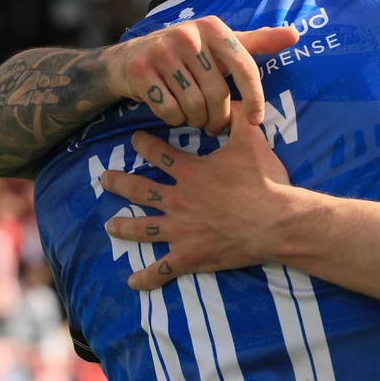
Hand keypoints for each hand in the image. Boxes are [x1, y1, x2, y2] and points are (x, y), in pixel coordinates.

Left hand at [101, 121, 291, 290]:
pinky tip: (132, 282)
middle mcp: (179, 200)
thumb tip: (233, 98)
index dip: (144, 144)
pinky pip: (163, 269)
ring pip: (143, 228)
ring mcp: (181, 230)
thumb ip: (238, 118)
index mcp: (191, 173)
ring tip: (110, 226)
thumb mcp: (251, 141)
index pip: (159, 154)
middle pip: (140, 190)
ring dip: (124, 227)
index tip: (134, 139)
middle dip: (120, 182)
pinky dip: (147, 277)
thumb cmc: (263, 181)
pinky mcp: (190, 255)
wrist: (274, 220)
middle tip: (104, 179)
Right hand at [104, 17, 296, 134]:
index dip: (254, 97)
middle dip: (219, 116)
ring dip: (196, 120)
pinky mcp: (140, 69)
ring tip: (195, 117)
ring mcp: (161, 50)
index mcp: (212, 27)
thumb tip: (296, 34)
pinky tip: (173, 112)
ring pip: (193, 105)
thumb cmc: (186, 54)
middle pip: (217, 93)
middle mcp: (187, 34)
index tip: (256, 120)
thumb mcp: (220, 44)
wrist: (129, 59)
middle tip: (215, 124)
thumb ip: (258, 41)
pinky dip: (174, 119)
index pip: (244, 66)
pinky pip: (169, 110)